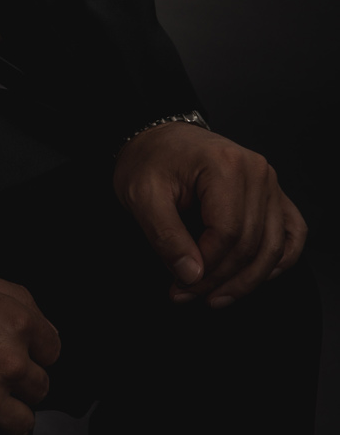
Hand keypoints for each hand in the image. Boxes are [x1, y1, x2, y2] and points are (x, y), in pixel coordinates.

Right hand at [0, 259, 60, 434]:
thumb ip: (13, 300)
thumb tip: (34, 326)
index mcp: (16, 322)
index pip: (53, 351)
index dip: (34, 352)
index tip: (20, 355)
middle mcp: (8, 363)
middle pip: (40, 389)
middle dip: (19, 383)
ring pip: (22, 424)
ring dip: (6, 414)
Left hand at [113, 122, 306, 306]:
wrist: (158, 137)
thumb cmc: (150, 160)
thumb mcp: (142, 195)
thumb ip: (165, 236)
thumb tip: (191, 275)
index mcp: (225, 164)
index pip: (227, 233)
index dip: (207, 268)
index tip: (181, 285)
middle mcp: (256, 171)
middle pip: (251, 244)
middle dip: (220, 279)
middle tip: (188, 294)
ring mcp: (269, 182)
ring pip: (273, 247)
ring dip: (247, 281)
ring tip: (215, 297)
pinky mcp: (273, 194)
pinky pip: (291, 234)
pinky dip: (279, 261)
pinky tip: (255, 278)